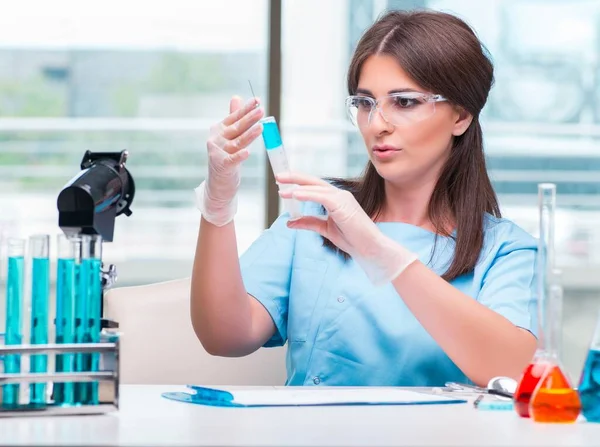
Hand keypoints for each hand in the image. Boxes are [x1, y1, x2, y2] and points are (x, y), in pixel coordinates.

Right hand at [195, 96, 263, 225]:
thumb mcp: (230, 136)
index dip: (246, 109)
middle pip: (237, 128)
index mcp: (219, 129)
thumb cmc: (226, 158)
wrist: (218, 184)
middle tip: (261, 111)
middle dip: (249, 119)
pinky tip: (247, 152)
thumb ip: (233, 117)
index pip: (235, 117)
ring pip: (237, 143)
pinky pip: (232, 160)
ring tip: (260, 128)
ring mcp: (218, 153)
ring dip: (249, 135)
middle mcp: (216, 139)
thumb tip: (236, 97)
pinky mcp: (221, 167)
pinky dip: (239, 156)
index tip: (257, 100)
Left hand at [276, 172, 417, 285]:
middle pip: (313, 182)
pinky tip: (295, 195)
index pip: (314, 187)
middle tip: (278, 176)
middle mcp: (339, 195)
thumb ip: (309, 223)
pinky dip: (308, 194)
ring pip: (316, 188)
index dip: (298, 183)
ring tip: (282, 190)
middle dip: (295, 178)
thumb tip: (290, 221)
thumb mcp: (325, 229)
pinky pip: (321, 197)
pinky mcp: (343, 205)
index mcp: (336, 199)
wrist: (369, 249)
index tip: (283, 183)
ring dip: (298, 187)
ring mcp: (342, 198)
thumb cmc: (352, 239)